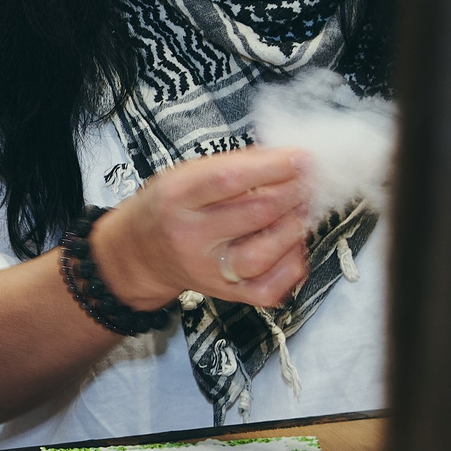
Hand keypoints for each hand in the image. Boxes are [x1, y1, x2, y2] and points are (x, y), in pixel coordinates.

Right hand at [90, 148, 315, 312]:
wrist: (139, 254)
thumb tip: (286, 158)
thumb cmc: (169, 207)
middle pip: (254, 214)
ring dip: (294, 228)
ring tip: (302, 210)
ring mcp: (208, 269)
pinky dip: (292, 267)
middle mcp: (190, 236)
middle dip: (293, 192)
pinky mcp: (225, 293)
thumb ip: (234, 166)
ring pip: (262, 255)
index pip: (230, 179)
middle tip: (310, 180)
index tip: (303, 157)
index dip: (273, 167)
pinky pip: (268, 289)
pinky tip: (294, 245)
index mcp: (177, 197)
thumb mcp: (187, 174)